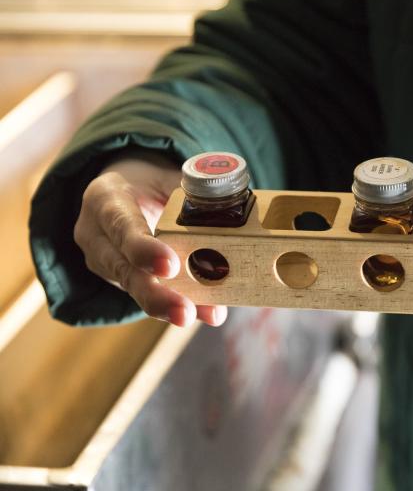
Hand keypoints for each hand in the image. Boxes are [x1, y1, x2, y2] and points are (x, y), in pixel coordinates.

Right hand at [73, 151, 226, 326]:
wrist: (124, 191)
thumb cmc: (150, 182)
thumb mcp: (166, 176)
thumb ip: (194, 191)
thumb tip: (236, 205)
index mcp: (105, 199)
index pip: (121, 225)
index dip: (144, 248)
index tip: (171, 266)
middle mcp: (97, 235)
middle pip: (123, 270)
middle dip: (156, 294)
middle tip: (184, 312)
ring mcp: (105, 262)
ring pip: (135, 288)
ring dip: (169, 306)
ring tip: (197, 317)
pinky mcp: (121, 279)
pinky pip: (148, 293)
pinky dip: (176, 304)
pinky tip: (204, 312)